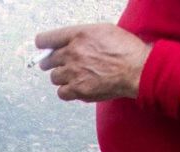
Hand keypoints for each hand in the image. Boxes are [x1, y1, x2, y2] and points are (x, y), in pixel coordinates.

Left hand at [33, 23, 150, 101]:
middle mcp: (73, 53)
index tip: (43, 48)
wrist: (136, 69)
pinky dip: (67, 91)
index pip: (46, 39)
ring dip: (62, 77)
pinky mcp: (78, 89)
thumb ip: (82, 36)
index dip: (43, 44)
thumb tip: (68, 42)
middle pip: (47, 60)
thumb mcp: (103, 30)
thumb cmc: (125, 49)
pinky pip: (61, 92)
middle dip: (51, 62)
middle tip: (57, 64)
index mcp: (78, 35)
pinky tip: (77, 87)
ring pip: (54, 77)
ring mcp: (74, 72)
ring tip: (75, 75)